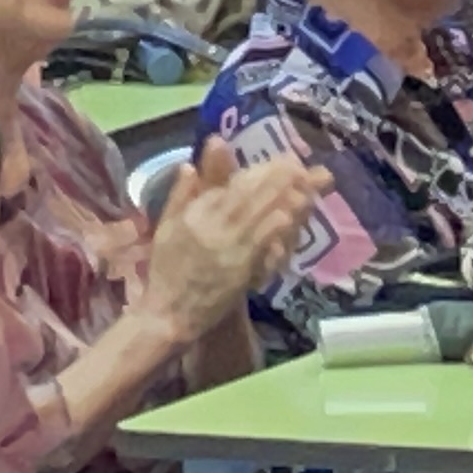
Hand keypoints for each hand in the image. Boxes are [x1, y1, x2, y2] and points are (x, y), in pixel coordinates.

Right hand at [141, 137, 330, 341]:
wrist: (167, 313)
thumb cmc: (166, 270)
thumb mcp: (166, 227)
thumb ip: (181, 194)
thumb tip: (189, 165)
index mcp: (196, 213)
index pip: (234, 185)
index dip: (262, 171)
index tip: (285, 160)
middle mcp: (212, 226)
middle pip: (251, 196)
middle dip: (279, 179)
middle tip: (303, 166)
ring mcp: (228, 248)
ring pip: (259, 216)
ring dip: (283, 198)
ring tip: (306, 185)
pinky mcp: (239, 270)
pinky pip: (261, 244)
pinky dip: (275, 228)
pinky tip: (290, 216)